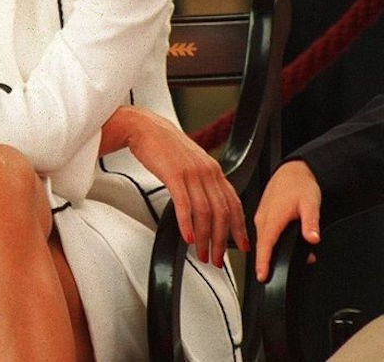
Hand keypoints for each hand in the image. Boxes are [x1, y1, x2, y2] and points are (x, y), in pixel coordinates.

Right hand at [101, 105, 248, 265]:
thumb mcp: (192, 162)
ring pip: (205, 212)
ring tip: (201, 253)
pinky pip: (184, 204)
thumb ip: (203, 181)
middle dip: (222, 241)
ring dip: (205, 238)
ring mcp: (191, 173)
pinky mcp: (174, 174)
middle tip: (218, 259)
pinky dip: (187, 224)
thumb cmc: (165, 145)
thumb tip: (209, 205)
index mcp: (214, 169)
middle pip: (221, 213)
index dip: (239, 227)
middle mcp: (207, 171)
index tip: (242, 246)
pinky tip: (187, 237)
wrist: (145, 127)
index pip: (234, 203)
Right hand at [254, 159, 320, 281]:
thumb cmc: (300, 185)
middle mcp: (263, 217)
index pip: (265, 245)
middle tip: (276, 277)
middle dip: (266, 263)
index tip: (263, 277)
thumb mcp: (311, 204)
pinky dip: (267, 244)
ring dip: (268, 253)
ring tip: (281, 263)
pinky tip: (278, 246)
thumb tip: (312, 238)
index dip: (263, 262)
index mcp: (272, 217)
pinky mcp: (263, 215)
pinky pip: (262, 234)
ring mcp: (261, 216)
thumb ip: (311, 223)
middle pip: (261, 246)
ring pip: (261, 240)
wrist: (293, 171)